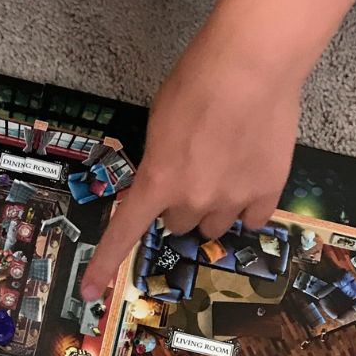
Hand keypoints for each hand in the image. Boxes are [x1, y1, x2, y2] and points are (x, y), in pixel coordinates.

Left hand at [82, 38, 302, 301]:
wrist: (254, 63)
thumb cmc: (200, 78)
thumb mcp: (161, 121)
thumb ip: (160, 160)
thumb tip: (168, 179)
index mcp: (158, 180)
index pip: (124, 232)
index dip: (104, 265)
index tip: (88, 292)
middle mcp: (193, 198)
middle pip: (179, 223)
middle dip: (182, 204)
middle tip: (196, 169)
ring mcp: (232, 199)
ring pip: (214, 227)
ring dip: (215, 208)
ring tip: (227, 167)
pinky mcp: (267, 191)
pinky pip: (253, 219)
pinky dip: (249, 206)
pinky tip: (251, 175)